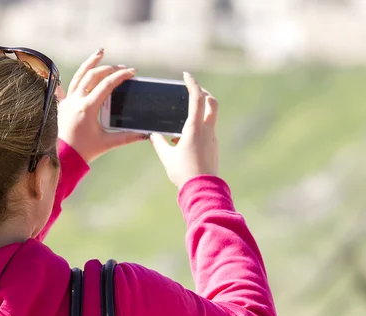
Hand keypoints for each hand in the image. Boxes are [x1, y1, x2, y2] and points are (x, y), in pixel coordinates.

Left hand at [57, 49, 148, 162]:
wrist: (63, 159)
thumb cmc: (84, 152)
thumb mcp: (107, 143)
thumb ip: (127, 137)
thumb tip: (145, 134)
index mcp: (87, 108)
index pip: (107, 85)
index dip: (121, 76)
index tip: (132, 72)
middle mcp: (75, 100)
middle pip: (93, 75)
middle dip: (109, 68)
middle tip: (122, 68)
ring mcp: (67, 101)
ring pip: (78, 76)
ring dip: (90, 63)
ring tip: (100, 52)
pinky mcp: (62, 105)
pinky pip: (65, 87)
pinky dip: (72, 79)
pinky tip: (74, 72)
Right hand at [150, 72, 218, 188]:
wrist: (202, 190)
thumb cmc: (183, 173)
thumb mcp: (167, 156)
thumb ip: (159, 142)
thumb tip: (152, 134)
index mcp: (195, 128)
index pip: (197, 99)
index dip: (192, 84)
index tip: (186, 75)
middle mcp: (207, 130)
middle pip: (212, 103)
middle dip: (202, 93)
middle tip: (191, 90)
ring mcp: (213, 139)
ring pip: (210, 116)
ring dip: (200, 109)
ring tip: (184, 114)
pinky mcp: (213, 147)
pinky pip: (207, 129)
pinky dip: (199, 125)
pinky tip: (184, 136)